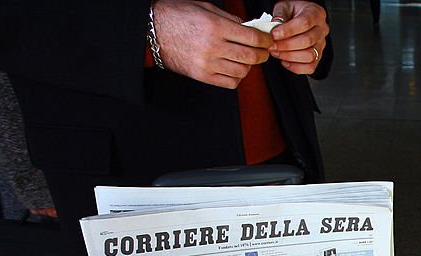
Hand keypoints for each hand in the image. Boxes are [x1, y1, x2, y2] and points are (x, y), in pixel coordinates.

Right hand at [152, 0, 273, 88]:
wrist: (152, 31)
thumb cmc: (177, 16)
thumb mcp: (205, 8)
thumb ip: (230, 19)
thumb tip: (252, 28)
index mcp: (215, 26)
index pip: (252, 37)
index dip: (265, 40)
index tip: (268, 40)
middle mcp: (212, 47)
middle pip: (251, 56)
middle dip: (263, 54)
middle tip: (264, 51)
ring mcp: (207, 64)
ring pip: (242, 71)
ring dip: (249, 66)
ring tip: (246, 59)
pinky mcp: (202, 76)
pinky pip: (230, 83)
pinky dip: (237, 77)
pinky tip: (234, 68)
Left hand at [270, 1, 329, 73]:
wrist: (298, 18)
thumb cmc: (293, 12)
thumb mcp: (284, 7)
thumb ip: (279, 15)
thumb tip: (274, 26)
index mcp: (315, 13)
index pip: (305, 23)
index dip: (288, 30)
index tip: (274, 34)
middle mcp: (321, 29)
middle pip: (308, 41)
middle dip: (286, 45)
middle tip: (272, 45)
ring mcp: (321, 45)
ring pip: (310, 55)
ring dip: (290, 56)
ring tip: (276, 52)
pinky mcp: (318, 57)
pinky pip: (310, 67)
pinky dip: (296, 67)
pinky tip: (285, 61)